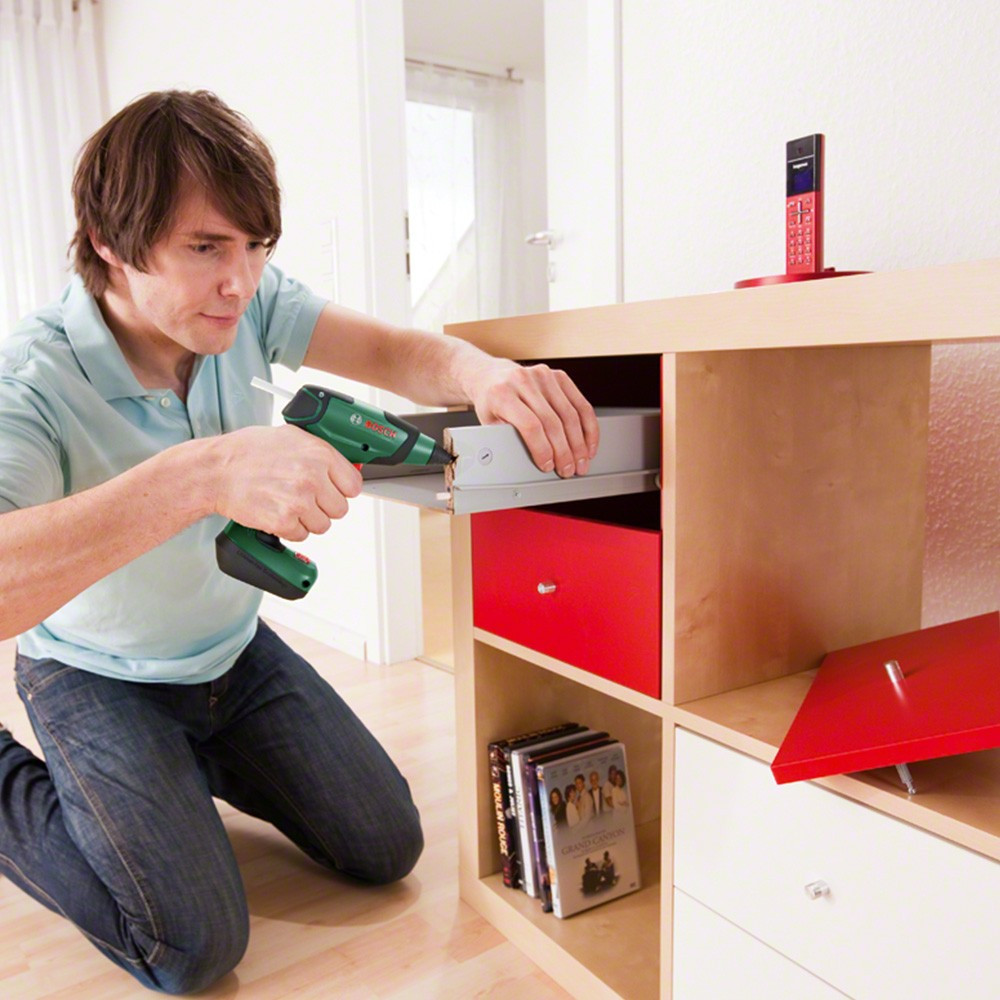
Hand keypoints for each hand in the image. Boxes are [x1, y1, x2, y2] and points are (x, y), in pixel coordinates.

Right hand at [207, 425, 361, 540]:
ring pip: (322, 525)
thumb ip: (320, 452)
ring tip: (286, 503)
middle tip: (302, 497)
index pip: (353, 485)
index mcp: (320, 454)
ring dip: (306, 519)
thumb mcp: (290, 437)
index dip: (340, 490)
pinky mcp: (283, 520)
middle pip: (340, 509)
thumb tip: (344, 466)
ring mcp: (299, 500)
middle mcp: (313, 477)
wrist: (216, 470)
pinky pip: (301, 535)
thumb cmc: (247, 451)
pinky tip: (275, 511)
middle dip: (323, 506)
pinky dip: (288, 529)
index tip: (330, 490)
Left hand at [468, 361, 599, 476]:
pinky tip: (588, 444)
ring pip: (570, 415)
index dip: (542, 449)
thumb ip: (506, 438)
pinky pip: (581, 404)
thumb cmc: (492, 402)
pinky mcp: (559, 376)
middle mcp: (524, 381)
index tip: (547, 465)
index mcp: (503, 394)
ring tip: (581, 462)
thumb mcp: (489, 422)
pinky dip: (588, 427)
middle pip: (552, 422)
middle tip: (568, 470)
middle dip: (564, 452)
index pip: (530, 425)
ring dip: (579, 443)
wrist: (492, 376)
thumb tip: (524, 463)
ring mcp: (544, 376)